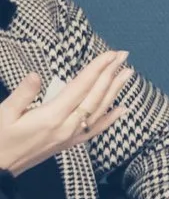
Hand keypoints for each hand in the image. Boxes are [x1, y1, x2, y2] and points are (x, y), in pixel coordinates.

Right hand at [0, 49, 134, 176]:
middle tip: (124, 55)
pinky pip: (94, 130)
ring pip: (99, 111)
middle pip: (95, 97)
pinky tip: (122, 109)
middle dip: (110, 74)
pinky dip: (110, 119)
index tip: (110, 54)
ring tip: (127, 73)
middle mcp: (66, 127)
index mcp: (51, 116)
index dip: (96, 69)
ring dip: (114, 91)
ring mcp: (70, 137)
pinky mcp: (68, 144)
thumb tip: (35, 76)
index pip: (80, 87)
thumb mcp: (3, 114)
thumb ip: (22, 95)